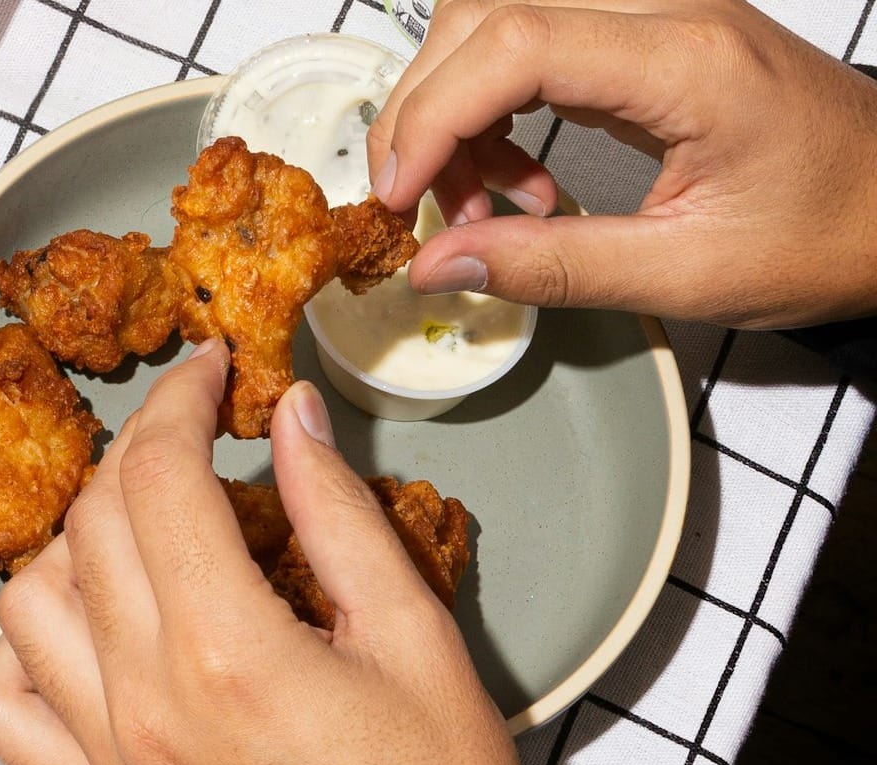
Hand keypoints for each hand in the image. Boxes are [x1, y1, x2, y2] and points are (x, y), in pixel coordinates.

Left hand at [0, 344, 562, 764]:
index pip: (154, 476)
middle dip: (134, 456)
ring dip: (71, 547)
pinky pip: (3, 715)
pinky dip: (19, 657)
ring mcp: (104, 762)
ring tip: (139, 535)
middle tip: (189, 442)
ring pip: (24, 607)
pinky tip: (79, 637)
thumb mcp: (417, 643)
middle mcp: (142, 703)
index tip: (207, 375)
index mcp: (227, 652)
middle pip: (87, 528)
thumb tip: (291, 417)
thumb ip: (339, 517)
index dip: (175, 400)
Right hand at [366, 0, 876, 327]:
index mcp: (688, 61)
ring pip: (500, 20)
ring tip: (475, 210)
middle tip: (416, 206)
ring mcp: (657, 15)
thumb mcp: (685, 275)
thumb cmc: (826, 232)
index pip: (515, 43)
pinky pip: (534, 44)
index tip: (400, 197)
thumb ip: (554, 268)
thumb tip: (439, 266)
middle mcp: (669, 11)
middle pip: (489, 10)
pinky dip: (494, 114)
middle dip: (426, 108)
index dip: (433, 116)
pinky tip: (516, 187)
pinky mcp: (647, 38)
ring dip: (455, 112)